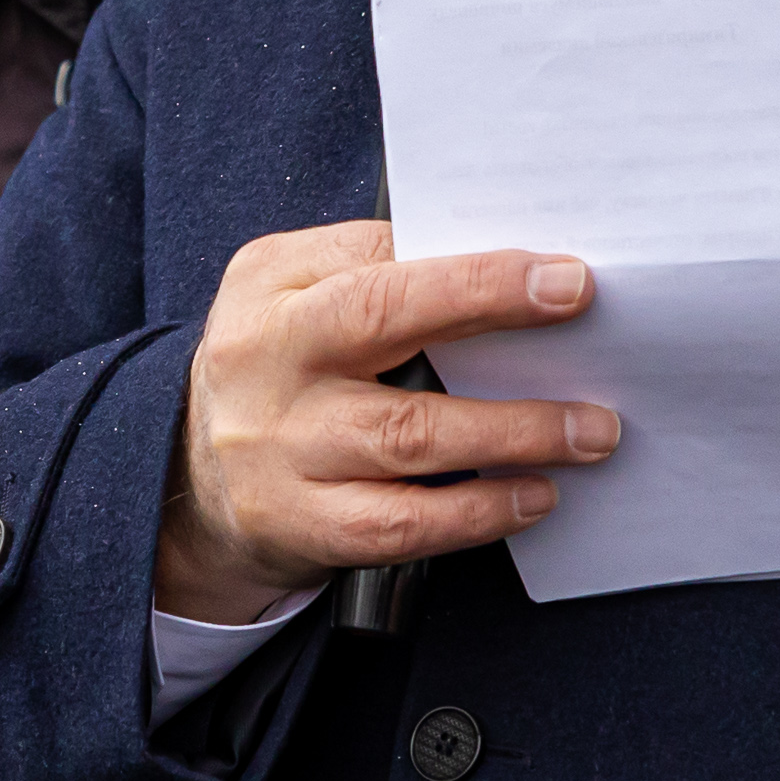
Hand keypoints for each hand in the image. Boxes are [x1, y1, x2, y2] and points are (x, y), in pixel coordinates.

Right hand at [155, 220, 618, 622]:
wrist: (190, 480)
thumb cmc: (278, 366)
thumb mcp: (291, 292)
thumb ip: (375, 268)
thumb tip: (504, 269)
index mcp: (271, 283)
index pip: (376, 256)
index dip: (472, 263)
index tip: (559, 269)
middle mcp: (267, 357)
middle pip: (381, 319)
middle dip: (487, 304)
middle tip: (576, 303)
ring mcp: (280, 447)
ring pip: (409, 435)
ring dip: (514, 431)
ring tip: (589, 430)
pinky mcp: (300, 524)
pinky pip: (402, 523)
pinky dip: (478, 511)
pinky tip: (533, 496)